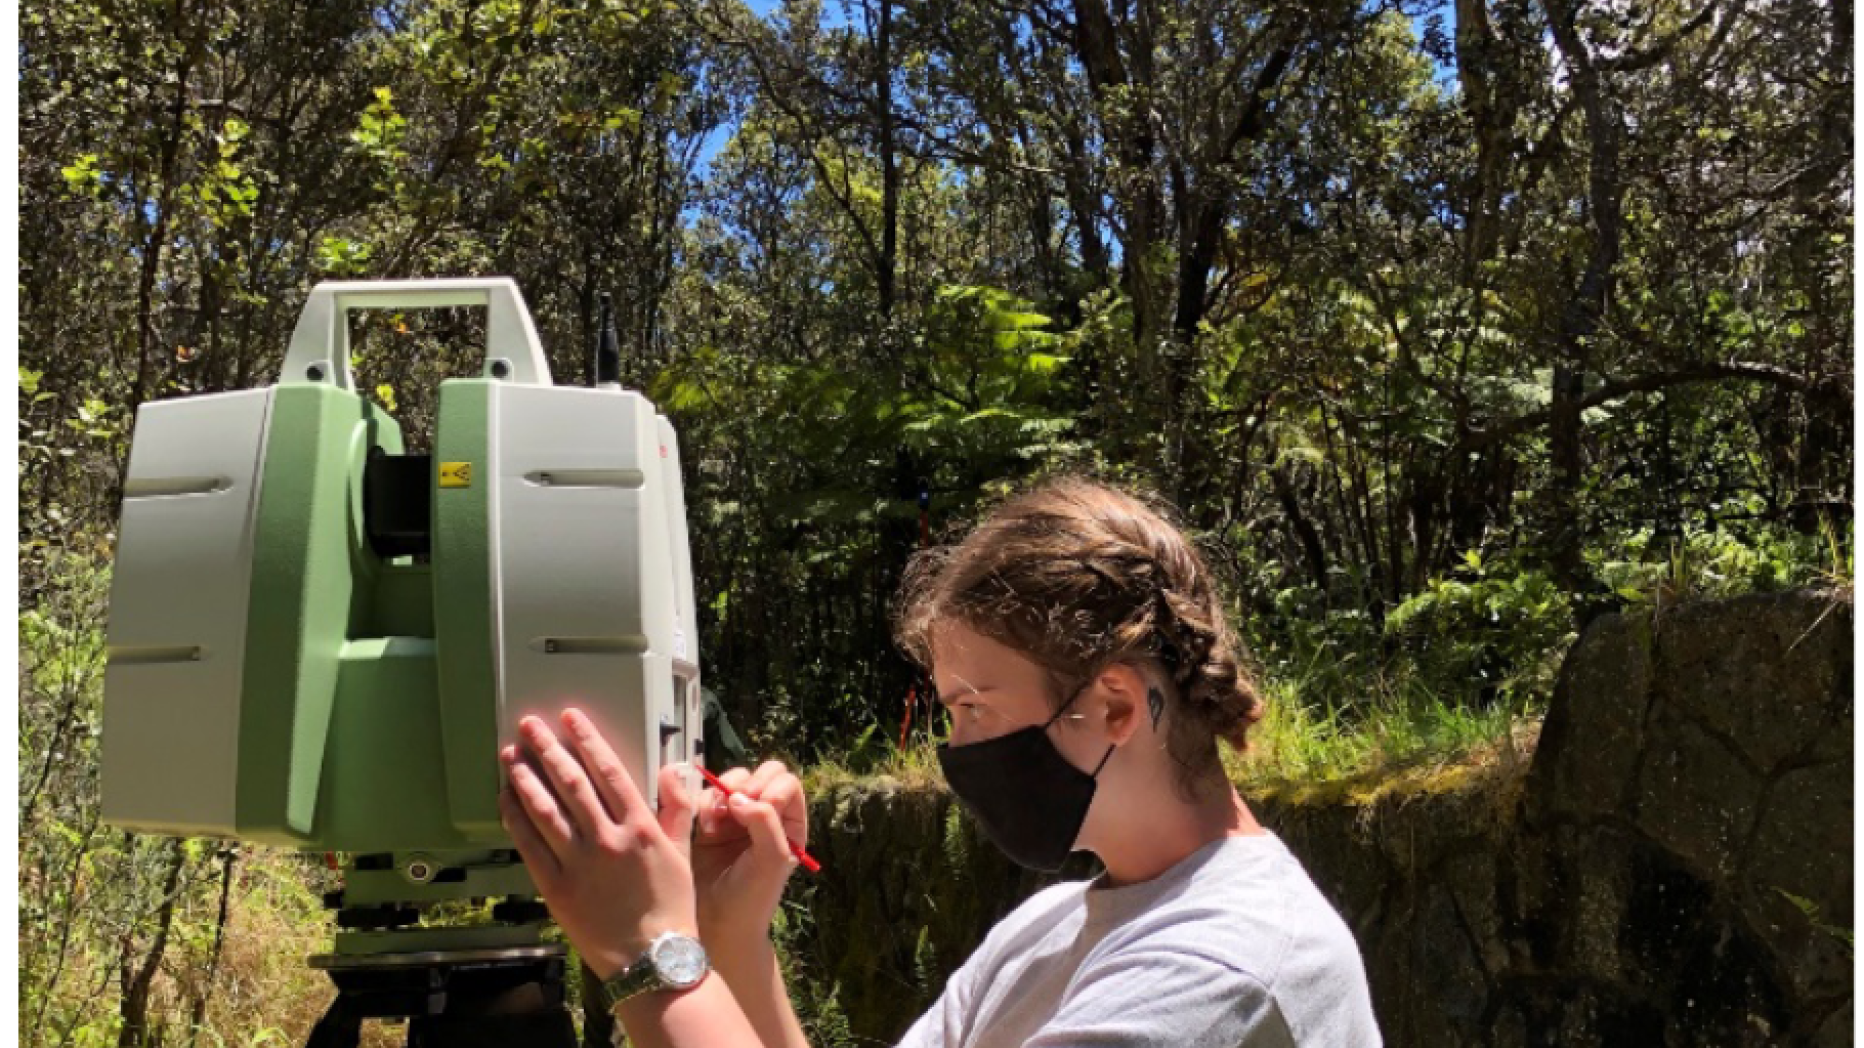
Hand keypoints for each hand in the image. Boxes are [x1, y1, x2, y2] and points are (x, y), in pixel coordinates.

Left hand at [499, 709, 697, 979]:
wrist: (653, 960)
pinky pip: (530, 847)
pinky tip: (506, 801)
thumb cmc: (672, 910)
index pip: (609, 771)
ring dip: (525, 778)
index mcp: (640, 828)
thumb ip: (676, 809)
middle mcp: (608, 840)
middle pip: (572, 783)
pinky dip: (516, 820)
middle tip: (530, 726)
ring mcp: (580, 864)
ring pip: (546, 810)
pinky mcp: (557, 888)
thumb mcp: (682, 853)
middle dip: (548, 750)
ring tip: (511, 755)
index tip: (570, 718)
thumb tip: (673, 771)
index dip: (587, 740)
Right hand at [691, 761, 808, 948]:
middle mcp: (764, 816)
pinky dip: (705, 803)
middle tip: (736, 803)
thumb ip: (765, 821)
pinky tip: (705, 826)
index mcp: (789, 824)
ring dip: (723, 792)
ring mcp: (735, 817)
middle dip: (748, 782)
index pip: (788, 784)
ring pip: (732, 780)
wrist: (717, 923)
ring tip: (717, 818)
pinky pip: (706, 796)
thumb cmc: (753, 897)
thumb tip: (740, 796)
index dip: (773, 788)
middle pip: (762, 774)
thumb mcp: (772, 859)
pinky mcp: (708, 823)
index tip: (761, 805)